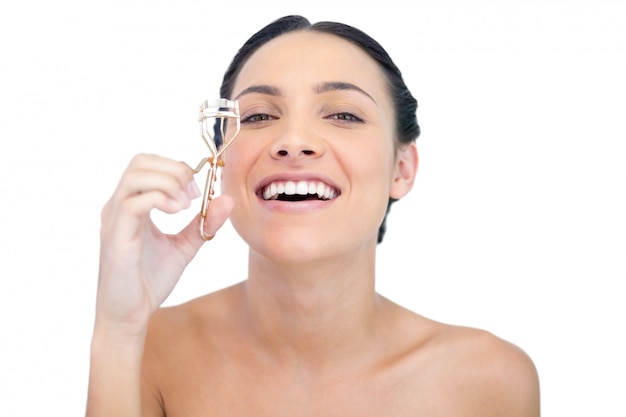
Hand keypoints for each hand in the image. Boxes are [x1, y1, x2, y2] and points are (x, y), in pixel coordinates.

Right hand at [95, 153, 232, 336]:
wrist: (130, 315)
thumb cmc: (150, 280)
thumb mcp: (185, 246)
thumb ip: (204, 223)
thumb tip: (228, 199)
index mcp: (131, 205)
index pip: (147, 163)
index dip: (177, 168)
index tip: (197, 193)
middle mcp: (118, 206)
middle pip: (140, 161)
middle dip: (174, 171)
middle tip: (193, 197)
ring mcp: (114, 220)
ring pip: (135, 176)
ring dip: (169, 183)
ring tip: (185, 206)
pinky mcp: (116, 238)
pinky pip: (133, 203)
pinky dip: (160, 199)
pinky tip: (177, 213)